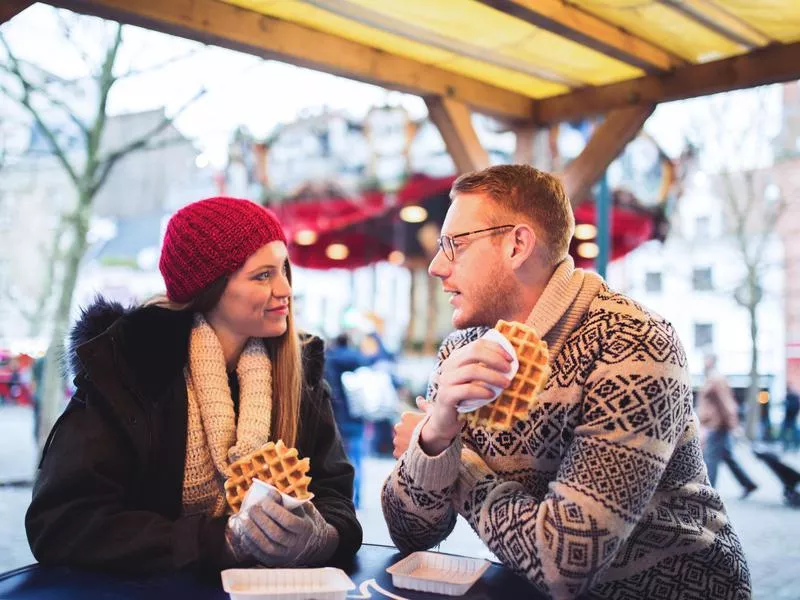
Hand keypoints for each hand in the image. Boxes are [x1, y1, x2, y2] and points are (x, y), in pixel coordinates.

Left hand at [225, 487, 337, 566]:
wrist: (311, 543)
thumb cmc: (302, 520)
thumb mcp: (303, 509)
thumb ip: (289, 502)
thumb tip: (271, 493)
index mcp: (305, 528)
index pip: (288, 521)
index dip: (274, 510)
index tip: (265, 501)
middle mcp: (296, 544)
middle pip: (275, 534)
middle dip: (260, 519)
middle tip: (252, 508)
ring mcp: (285, 555)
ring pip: (266, 546)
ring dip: (252, 531)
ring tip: (243, 519)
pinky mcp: (275, 562)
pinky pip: (260, 554)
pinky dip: (249, 543)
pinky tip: (244, 532)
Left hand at [393, 397, 430, 457]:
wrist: (436, 441)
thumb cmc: (436, 425)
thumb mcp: (432, 412)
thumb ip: (424, 405)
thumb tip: (418, 399)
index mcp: (406, 416)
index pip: (406, 420)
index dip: (414, 426)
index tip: (420, 430)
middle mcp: (398, 427)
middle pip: (402, 431)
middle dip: (408, 434)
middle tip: (419, 440)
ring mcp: (397, 440)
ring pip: (399, 442)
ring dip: (405, 444)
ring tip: (417, 449)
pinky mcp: (397, 452)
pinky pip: (398, 453)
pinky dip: (403, 454)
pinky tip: (413, 456)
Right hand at [420, 339, 512, 454]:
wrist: (446, 420)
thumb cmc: (466, 398)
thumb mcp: (477, 381)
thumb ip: (487, 369)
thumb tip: (511, 362)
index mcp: (457, 357)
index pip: (478, 344)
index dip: (496, 348)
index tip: (511, 359)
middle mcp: (449, 364)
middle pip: (474, 351)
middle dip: (495, 359)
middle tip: (509, 370)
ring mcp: (446, 379)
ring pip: (472, 370)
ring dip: (493, 376)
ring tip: (505, 384)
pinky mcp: (446, 395)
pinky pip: (467, 389)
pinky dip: (482, 391)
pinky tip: (491, 395)